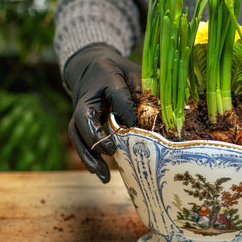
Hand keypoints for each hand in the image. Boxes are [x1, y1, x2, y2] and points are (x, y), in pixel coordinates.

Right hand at [63, 44, 140, 182]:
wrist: (90, 68)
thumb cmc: (119, 73)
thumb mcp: (135, 74)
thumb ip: (146, 91)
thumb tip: (163, 116)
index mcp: (105, 77)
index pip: (116, 94)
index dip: (126, 108)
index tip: (136, 125)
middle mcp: (87, 97)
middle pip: (84, 118)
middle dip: (96, 137)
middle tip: (112, 151)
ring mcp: (80, 112)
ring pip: (77, 134)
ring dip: (89, 155)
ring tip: (101, 173)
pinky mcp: (79, 124)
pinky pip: (80, 141)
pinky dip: (89, 158)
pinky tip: (101, 174)